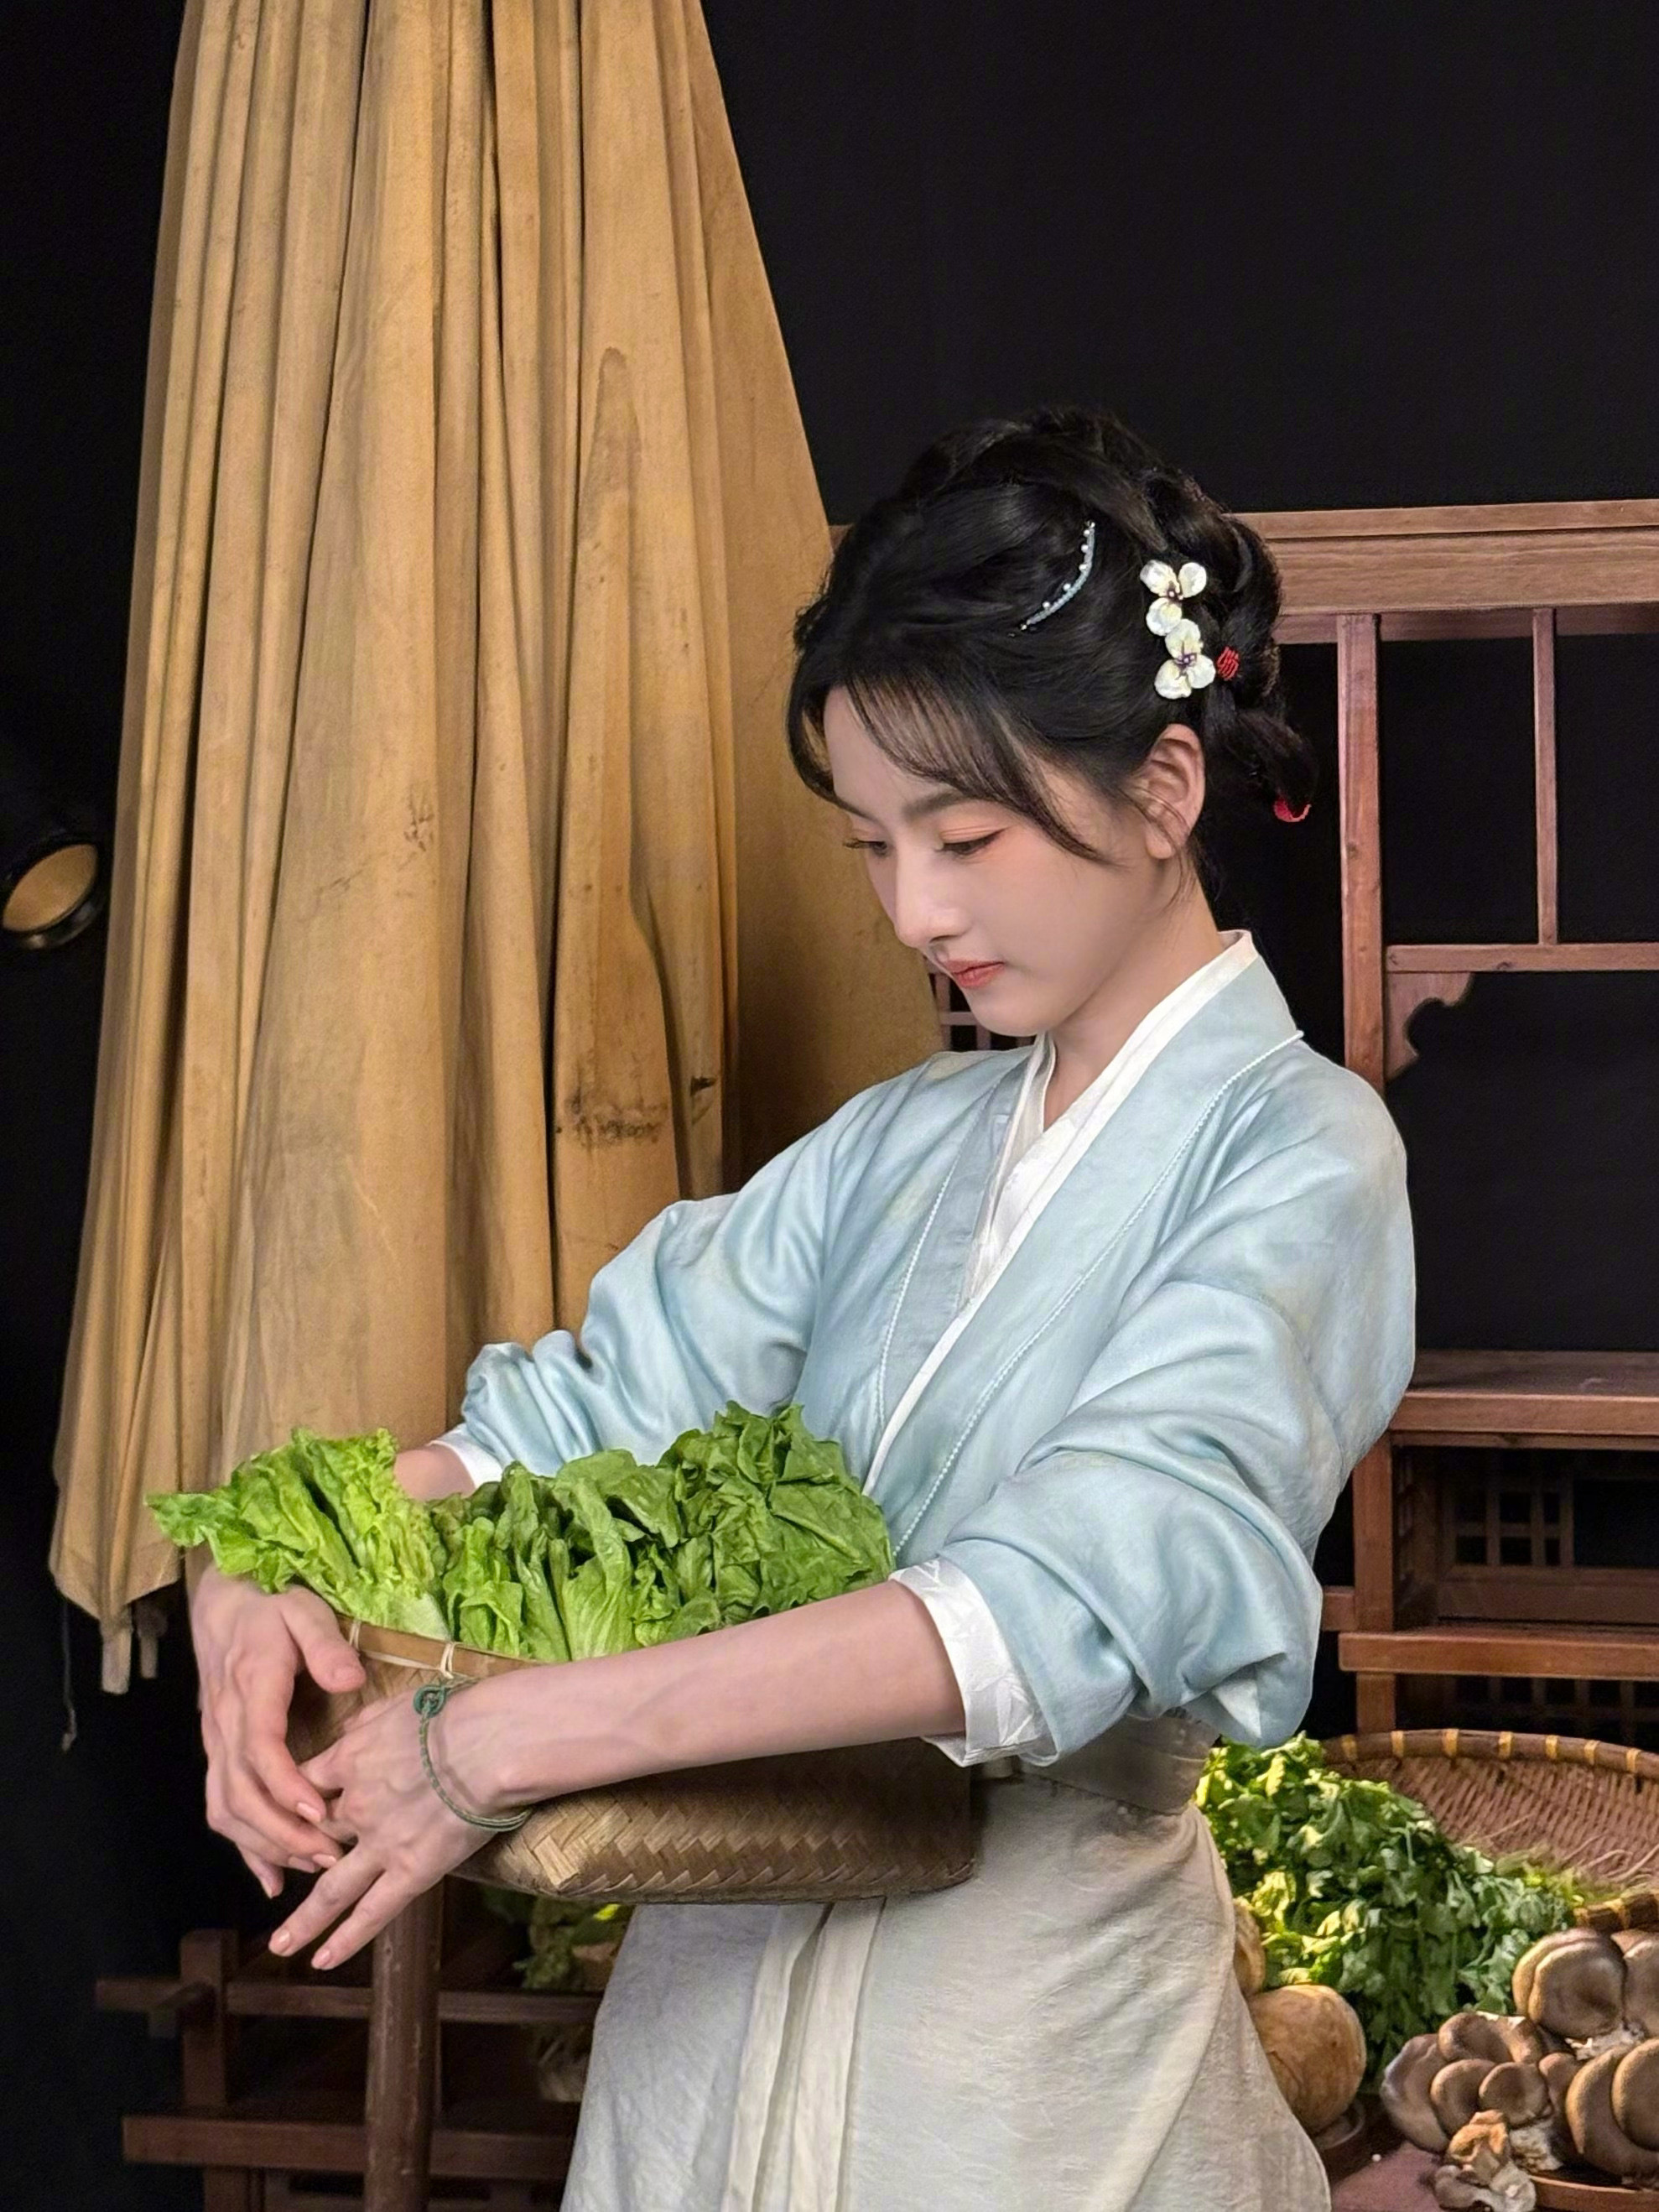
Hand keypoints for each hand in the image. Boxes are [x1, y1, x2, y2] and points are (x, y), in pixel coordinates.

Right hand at [190, 1564, 366, 1897]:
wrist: (220, 1606)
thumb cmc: (269, 1608)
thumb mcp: (302, 1610)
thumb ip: (325, 1644)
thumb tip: (350, 1679)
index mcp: (251, 1687)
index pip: (260, 1747)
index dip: (286, 1784)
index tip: (319, 1811)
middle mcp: (226, 1724)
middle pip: (241, 1793)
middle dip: (282, 1832)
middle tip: (329, 1854)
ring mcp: (217, 1744)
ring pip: (227, 1809)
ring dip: (266, 1844)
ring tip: (312, 1865)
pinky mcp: (218, 1755)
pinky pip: (221, 1809)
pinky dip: (244, 1847)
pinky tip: (272, 1877)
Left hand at [268, 1691, 489, 1969]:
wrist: (490, 1741)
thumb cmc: (453, 1712)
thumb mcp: (395, 1703)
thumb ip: (364, 1722)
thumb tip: (348, 1730)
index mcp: (349, 1760)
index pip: (305, 1784)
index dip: (293, 1799)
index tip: (285, 1809)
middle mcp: (355, 1806)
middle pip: (313, 1836)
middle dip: (294, 1857)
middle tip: (279, 1879)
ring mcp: (381, 1844)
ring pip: (331, 1890)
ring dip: (303, 1921)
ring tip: (280, 1944)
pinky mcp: (412, 1870)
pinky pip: (373, 1912)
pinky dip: (346, 1939)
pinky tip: (323, 1959)